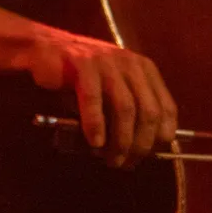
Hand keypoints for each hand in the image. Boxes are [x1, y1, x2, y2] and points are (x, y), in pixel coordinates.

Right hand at [23, 27, 177, 166]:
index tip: (149, 156)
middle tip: (128, 164)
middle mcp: (131, 64)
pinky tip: (95, 142)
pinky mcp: (83, 65)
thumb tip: (137, 150)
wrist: (44, 48)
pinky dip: (96, 125)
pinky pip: (94, 100)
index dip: (161, 137)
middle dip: (141, 144)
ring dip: (121, 140)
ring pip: (125, 108)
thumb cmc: (78, 77)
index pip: (167, 108)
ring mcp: (107, 63)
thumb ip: (125, 111)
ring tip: (112, 160)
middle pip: (149, 112)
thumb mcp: (110, 90)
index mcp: (144, 70)